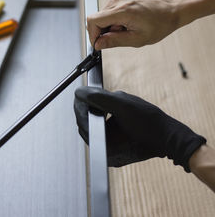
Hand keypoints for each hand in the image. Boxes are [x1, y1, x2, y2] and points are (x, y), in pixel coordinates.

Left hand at [74, 86, 205, 170]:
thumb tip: (79, 93)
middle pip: (87, 128)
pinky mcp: (117, 154)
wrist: (171, 137)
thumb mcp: (123, 104)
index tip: (80, 93)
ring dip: (95, 116)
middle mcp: (105, 155)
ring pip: (95, 132)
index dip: (80, 106)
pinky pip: (105, 136)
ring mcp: (111, 156)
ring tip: (98, 103)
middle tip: (88, 95)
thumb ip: (100, 97)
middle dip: (87, 111)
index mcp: (104, 146)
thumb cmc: (150, 121)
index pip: (83, 123)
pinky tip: (108, 113)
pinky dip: (104, 124)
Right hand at [87, 0, 177, 49]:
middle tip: (120, 36)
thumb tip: (97, 44)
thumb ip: (114, 41)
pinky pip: (107, 13)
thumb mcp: (137, 39)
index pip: (93, 20)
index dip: (92, 34)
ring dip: (109, 27)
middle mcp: (118, 1)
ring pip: (101, 17)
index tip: (99, 43)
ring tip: (126, 29)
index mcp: (123, 11)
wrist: (171, 10)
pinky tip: (126, 23)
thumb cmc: (159, 24)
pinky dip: (113, 22)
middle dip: (103, 32)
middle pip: (96, 19)